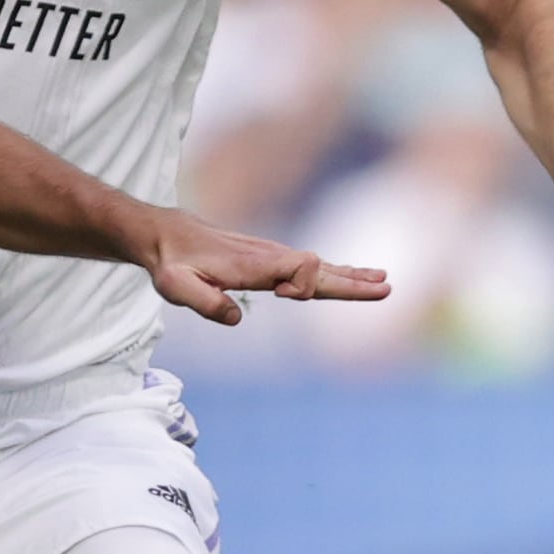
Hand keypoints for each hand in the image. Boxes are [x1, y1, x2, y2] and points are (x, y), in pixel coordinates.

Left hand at [144, 216, 388, 324]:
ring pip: (321, 267)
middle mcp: (270, 257)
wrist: (167, 235)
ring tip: (384, 283)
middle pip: (321, 269)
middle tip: (386, 289)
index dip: (304, 281)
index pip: (300, 267)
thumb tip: (237, 318)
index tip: (285, 294)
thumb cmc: (171, 263)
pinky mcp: (272, 260)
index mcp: (254, 265)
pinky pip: (312, 267)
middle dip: (352, 282)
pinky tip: (356, 276)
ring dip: (352, 276)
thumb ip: (204, 303)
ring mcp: (274, 257)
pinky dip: (337, 272)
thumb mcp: (175, 287)